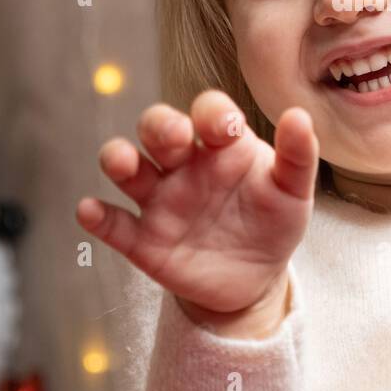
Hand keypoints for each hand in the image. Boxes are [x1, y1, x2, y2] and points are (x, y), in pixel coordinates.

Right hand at [76, 91, 318, 319]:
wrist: (256, 278)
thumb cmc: (273, 220)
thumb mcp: (293, 191)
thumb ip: (298, 155)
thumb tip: (300, 115)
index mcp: (222, 145)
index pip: (208, 111)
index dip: (212, 113)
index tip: (226, 128)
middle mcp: (184, 163)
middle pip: (157, 127)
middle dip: (160, 125)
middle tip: (175, 137)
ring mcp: (161, 199)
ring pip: (126, 166)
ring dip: (118, 158)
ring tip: (122, 164)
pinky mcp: (144, 239)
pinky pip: (114, 224)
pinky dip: (98, 216)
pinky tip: (90, 211)